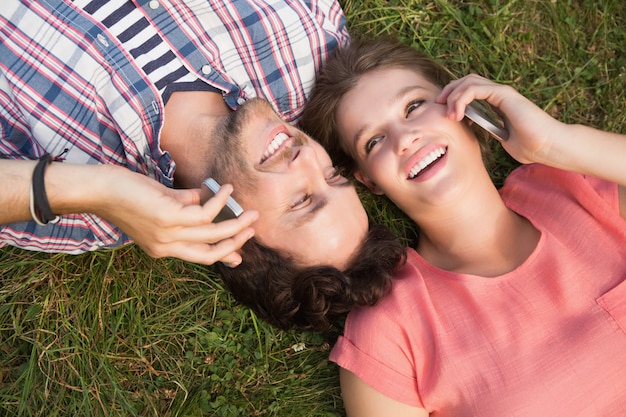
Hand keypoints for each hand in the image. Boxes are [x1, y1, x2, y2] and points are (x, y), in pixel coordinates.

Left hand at [94, 167, 257, 265]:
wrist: (99, 190)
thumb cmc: (126, 194)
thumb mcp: (161, 205)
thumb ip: (187, 206)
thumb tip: (211, 201)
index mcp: (163, 248)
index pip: (199, 257)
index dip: (223, 256)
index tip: (239, 256)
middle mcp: (166, 246)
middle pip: (211, 252)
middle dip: (236, 241)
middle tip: (252, 227)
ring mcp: (167, 234)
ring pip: (213, 234)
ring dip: (236, 223)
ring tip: (250, 212)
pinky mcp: (168, 218)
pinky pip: (204, 213)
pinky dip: (219, 201)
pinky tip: (226, 190)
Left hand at [436, 74, 565, 164]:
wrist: (548, 147)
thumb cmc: (531, 147)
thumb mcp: (503, 140)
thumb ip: (492, 132)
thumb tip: (481, 134)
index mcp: (498, 103)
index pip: (470, 90)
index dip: (454, 98)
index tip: (446, 115)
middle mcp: (499, 94)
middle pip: (466, 80)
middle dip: (448, 91)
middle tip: (438, 106)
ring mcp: (502, 92)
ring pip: (468, 81)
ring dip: (453, 96)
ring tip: (449, 114)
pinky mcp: (504, 94)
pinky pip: (475, 88)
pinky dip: (462, 98)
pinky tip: (457, 114)